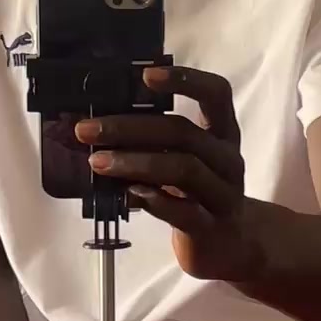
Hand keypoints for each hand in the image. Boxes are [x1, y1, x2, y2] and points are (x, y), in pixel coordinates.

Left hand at [75, 65, 262, 282]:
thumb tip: (98, 125)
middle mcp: (228, 159)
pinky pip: (184, 211)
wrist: (231, 246)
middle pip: (184, 133)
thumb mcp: (184, 161)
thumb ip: (155, 142)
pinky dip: (154, 200)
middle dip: (131, 128)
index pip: (216, 94)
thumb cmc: (198, 194)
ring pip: (183, 169)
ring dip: (135, 162)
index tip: (146, 75)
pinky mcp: (212, 228)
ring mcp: (224, 195)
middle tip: (88, 129)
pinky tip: (127, 194)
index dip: (185, 79)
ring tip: (98, 161)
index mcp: (222, 133)